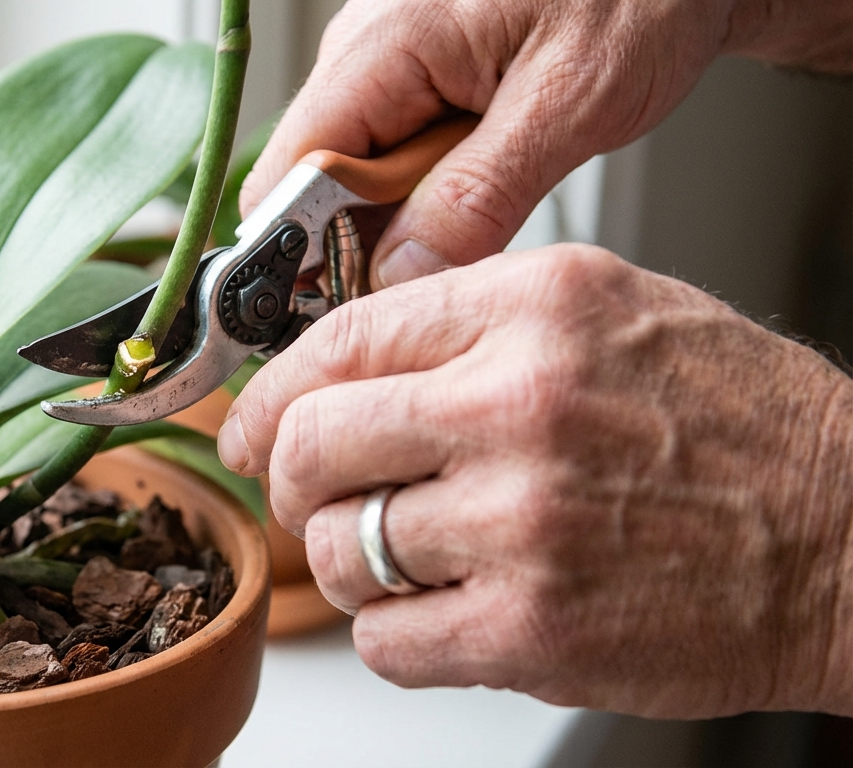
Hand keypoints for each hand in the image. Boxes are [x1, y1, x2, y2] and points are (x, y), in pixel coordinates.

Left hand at [218, 244, 852, 718]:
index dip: (271, 391)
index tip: (252, 426)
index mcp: (534, 308)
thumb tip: (340, 366)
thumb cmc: (737, 428)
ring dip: (351, 562)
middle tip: (310, 496)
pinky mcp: (534, 628)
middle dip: (290, 478)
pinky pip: (385, 641)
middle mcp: (520, 403)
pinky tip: (447, 611)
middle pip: (313, 441)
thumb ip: (473, 324)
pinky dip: (396, 633)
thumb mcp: (612, 312)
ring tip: (405, 558)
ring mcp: (523, 521)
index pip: (341, 336)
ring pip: (339, 549)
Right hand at [243, 0, 852, 286]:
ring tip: (493, 190)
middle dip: (366, 239)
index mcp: (381, 45)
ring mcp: (382, 59)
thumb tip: (396, 279)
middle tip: (452, 252)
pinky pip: (390, 155)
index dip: (301, 254)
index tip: (348, 311)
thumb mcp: (570, 105)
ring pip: (351, 176)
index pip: (287, 177)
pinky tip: (488, 174)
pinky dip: (429, 188)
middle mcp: (362, 49)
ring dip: (406, 213)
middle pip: (310, 184)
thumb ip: (476, 198)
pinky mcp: (411, 74)